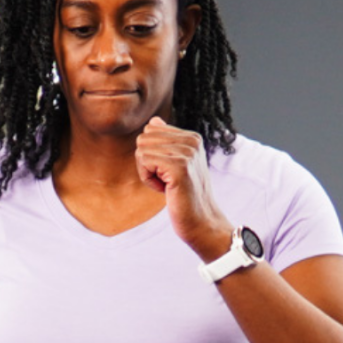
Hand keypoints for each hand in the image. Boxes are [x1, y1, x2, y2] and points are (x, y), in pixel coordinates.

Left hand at [134, 116, 231, 258]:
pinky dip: (148, 180)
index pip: (150, 130)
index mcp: (192, 137)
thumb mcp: (176, 164)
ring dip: (147, 173)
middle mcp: (192, 140)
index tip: (168, 172)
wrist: (201, 221)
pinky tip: (166, 190)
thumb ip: (166, 142)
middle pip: (143, 139)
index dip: (151, 155)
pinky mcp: (179, 167)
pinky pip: (145, 162)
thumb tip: (154, 121)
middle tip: (166, 180)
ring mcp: (187, 152)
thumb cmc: (185, 197)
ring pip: (142, 150)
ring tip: (168, 185)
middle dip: (146, 163)